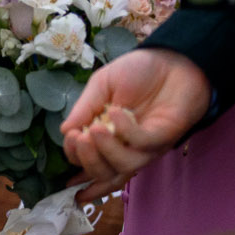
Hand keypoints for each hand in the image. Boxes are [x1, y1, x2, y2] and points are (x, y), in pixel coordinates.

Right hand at [61, 49, 209, 199]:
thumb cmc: (136, 72)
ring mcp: (144, 146)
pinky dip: (126, 132)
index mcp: (105, 135)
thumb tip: (63, 131)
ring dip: (105, 151)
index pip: (86, 159)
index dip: (75, 155)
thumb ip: (84, 107)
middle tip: (79, 139)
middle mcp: (124, 147)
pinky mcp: (162, 139)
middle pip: (104, 173)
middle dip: (88, 161)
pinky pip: (142, 145)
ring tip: (94, 129)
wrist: (171, 61)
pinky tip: (115, 112)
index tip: (69, 137)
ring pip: (123, 167)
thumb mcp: (101, 84)